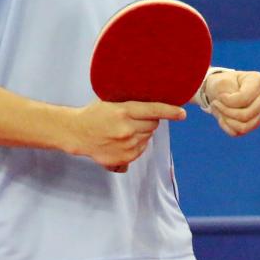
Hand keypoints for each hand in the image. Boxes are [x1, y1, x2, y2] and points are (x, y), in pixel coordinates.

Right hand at [70, 100, 184, 171]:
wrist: (77, 133)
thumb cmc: (95, 114)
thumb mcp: (111, 101)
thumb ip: (131, 103)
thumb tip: (154, 104)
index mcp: (124, 111)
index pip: (154, 110)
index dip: (171, 112)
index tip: (182, 114)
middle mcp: (127, 129)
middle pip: (153, 125)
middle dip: (149, 121)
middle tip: (135, 118)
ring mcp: (126, 146)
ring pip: (147, 138)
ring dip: (142, 133)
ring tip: (124, 129)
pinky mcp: (124, 159)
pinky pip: (141, 150)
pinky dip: (136, 145)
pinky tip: (122, 140)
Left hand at [203, 70, 259, 135]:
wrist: (221, 89)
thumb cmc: (222, 84)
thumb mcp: (221, 84)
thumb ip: (229, 100)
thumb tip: (240, 122)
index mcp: (259, 80)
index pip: (243, 99)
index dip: (227, 101)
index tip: (219, 96)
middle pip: (245, 114)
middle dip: (225, 111)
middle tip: (215, 103)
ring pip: (244, 126)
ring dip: (226, 120)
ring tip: (218, 110)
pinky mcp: (256, 122)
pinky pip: (239, 132)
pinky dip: (227, 126)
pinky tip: (223, 117)